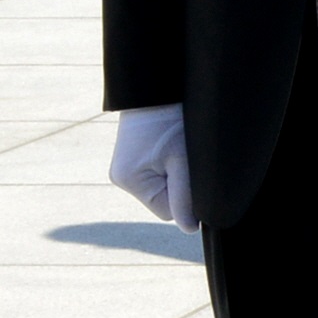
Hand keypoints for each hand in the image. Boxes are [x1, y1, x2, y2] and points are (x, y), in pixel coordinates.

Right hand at [107, 105, 195, 230]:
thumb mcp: (183, 160)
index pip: (167, 211)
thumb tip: (189, 229)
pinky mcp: (132, 159)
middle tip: (187, 159)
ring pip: (162, 187)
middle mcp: (122, 178)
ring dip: (175, 174)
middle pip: (163, 200)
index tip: (194, 175)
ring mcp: (125, 168)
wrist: (157, 88)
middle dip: (180, 185)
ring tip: (178, 149)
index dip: (187, 199)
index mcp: (130, 181)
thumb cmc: (172, 121)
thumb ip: (185, 196)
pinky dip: (169, 165)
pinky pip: (156, 174)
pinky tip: (172, 147)